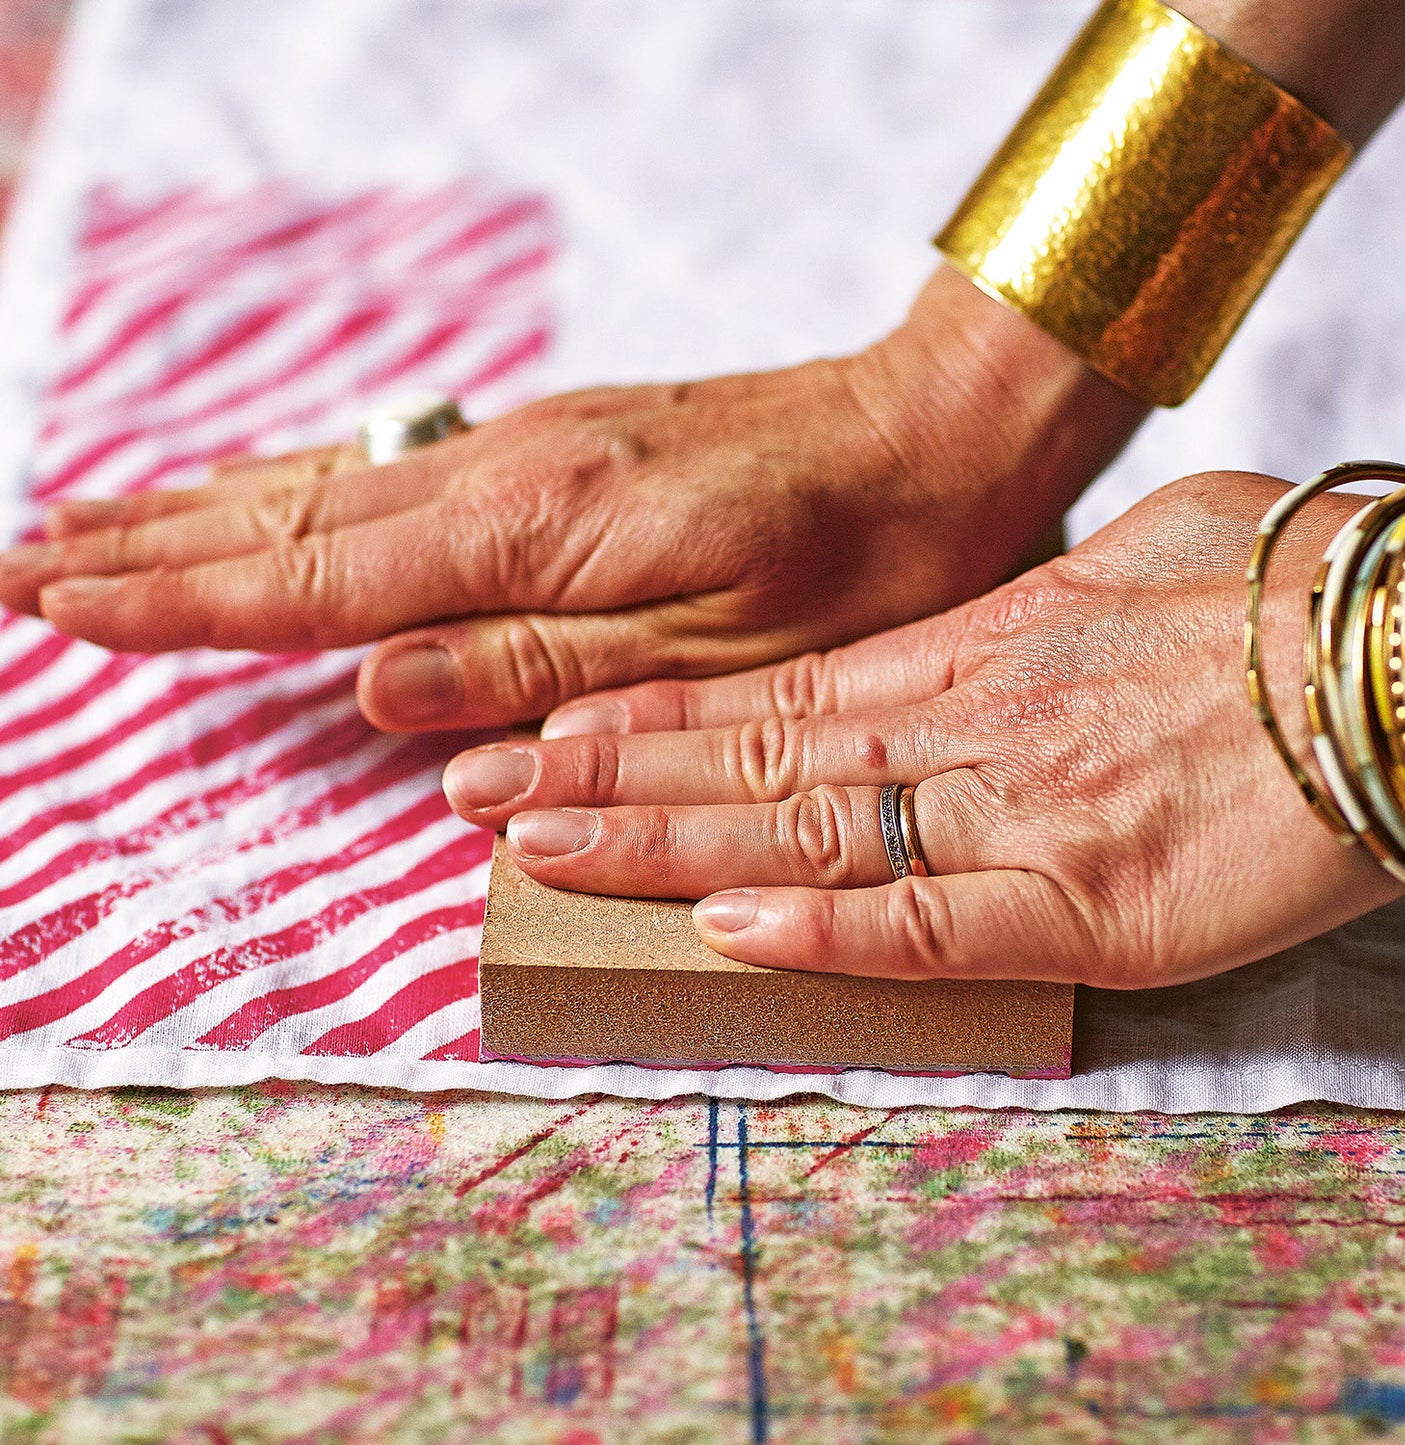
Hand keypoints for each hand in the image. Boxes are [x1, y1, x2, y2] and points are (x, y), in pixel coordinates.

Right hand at [0, 266, 1143, 730]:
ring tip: (93, 527)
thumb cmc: (854, 559)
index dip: (183, 603)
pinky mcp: (563, 446)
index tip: (61, 608)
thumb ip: (539, 668)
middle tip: (18, 570)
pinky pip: (399, 471)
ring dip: (202, 510)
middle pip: (293, 519)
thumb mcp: (718, 650)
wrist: (933, 436)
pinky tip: (263, 496)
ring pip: (332, 484)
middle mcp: (508, 475)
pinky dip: (304, 486)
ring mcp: (531, 449)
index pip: (317, 581)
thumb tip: (377, 697)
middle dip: (146, 550)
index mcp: (535, 534)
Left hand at [440, 471, 1401, 988]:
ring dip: (667, 840)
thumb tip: (1014, 611)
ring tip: (545, 847)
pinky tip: (727, 923)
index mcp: (975, 656)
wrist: (1403, 645)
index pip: (777, 692)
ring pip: (807, 826)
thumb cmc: (1278, 590)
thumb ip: (1046, 602)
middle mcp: (965, 731)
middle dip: (612, 779)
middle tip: (487, 792)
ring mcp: (1016, 813)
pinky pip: (933, 919)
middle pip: (754, 756)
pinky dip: (826, 927)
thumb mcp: (1137, 562)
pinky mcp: (1089, 903)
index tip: (559, 732)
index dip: (658, 718)